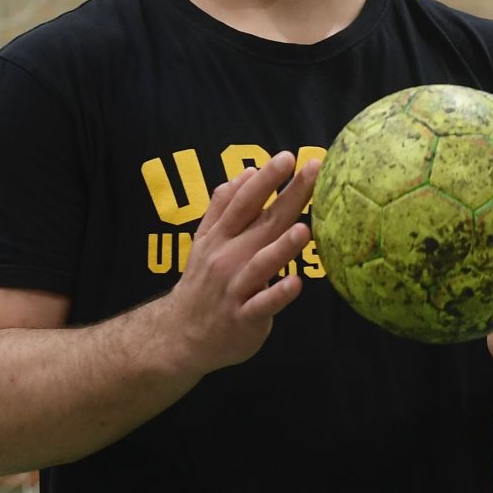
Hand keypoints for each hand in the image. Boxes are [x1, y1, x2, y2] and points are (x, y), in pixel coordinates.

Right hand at [164, 152, 318, 372]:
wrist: (181, 336)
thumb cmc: (204, 283)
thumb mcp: (206, 242)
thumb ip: (223, 208)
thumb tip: (245, 173)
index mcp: (221, 237)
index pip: (245, 202)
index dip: (265, 179)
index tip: (288, 157)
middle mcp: (227, 258)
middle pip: (262, 223)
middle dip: (287, 196)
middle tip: (312, 171)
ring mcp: (234, 289)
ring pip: (261, 265)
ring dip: (281, 248)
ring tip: (304, 229)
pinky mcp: (243, 318)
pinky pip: (262, 305)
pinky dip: (277, 295)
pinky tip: (296, 283)